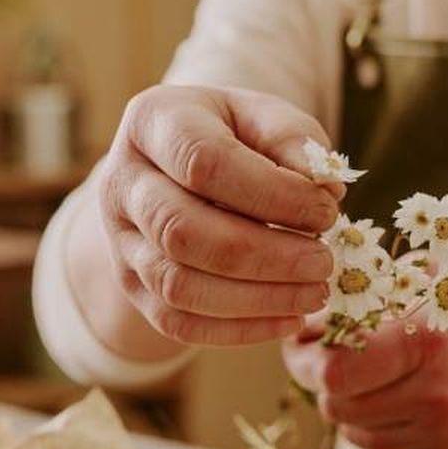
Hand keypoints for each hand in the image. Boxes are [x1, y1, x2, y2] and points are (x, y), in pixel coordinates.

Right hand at [96, 84, 342, 345]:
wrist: (180, 167)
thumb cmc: (233, 137)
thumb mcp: (264, 118)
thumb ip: (296, 142)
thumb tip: (326, 190)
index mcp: (152, 123)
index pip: (203, 162)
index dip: (271, 193)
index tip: (327, 210)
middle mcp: (121, 184)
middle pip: (181, 231)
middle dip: (264, 254)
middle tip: (324, 263)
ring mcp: (120, 241)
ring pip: (177, 285)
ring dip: (255, 299)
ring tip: (314, 294)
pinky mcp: (132, 286)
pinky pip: (177, 323)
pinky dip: (238, 330)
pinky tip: (288, 319)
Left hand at [283, 262, 447, 448]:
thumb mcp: (434, 274)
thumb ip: (366, 291)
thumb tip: (299, 319)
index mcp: (427, 343)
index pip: (334, 372)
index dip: (305, 360)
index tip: (301, 344)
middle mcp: (437, 395)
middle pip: (336, 406)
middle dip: (322, 381)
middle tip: (331, 357)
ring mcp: (446, 433)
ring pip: (354, 433)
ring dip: (348, 406)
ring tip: (371, 375)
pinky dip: (376, 430)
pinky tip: (397, 399)